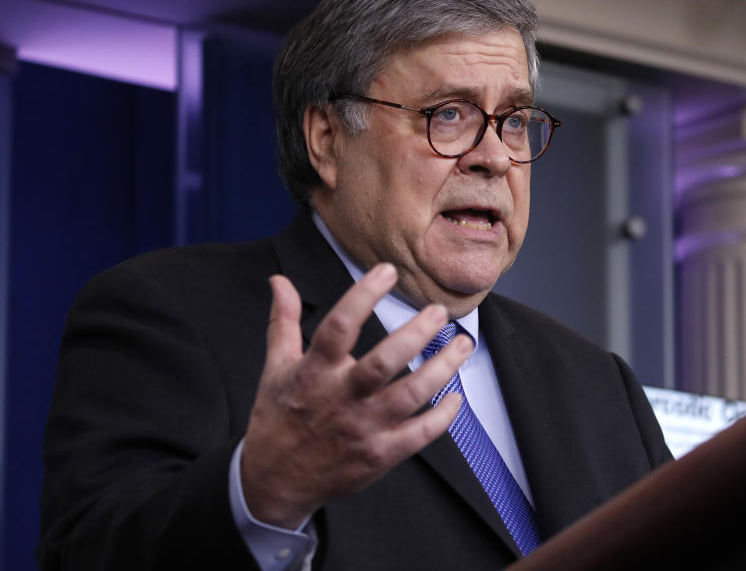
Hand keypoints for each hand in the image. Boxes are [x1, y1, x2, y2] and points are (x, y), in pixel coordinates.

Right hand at [240, 263, 467, 528]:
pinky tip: (456, 396)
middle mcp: (341, 398)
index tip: (388, 272)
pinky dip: (442, 417)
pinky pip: (419, 434)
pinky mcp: (379, 455)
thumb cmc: (278, 418)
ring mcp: (363, 428)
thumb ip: (283, 321)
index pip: (338, 327)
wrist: (274, 482)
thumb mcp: (275, 367)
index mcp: (314, 372)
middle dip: (415, 336)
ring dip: (441, 369)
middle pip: (383, 363)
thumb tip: (279, 281)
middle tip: (439, 312)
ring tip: (462, 345)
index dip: (364, 295)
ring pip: (410, 396)